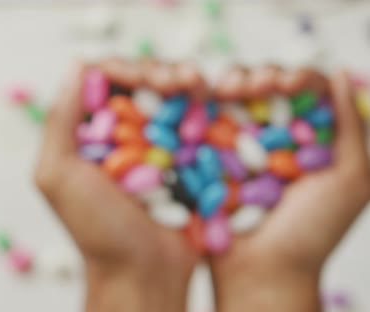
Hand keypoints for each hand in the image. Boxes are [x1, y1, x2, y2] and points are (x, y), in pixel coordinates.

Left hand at [34, 58, 206, 311]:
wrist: (144, 272)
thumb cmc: (96, 230)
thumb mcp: (58, 175)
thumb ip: (59, 121)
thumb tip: (77, 64)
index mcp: (89, 134)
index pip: (105, 81)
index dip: (124, 69)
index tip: (144, 77)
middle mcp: (123, 135)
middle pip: (142, 84)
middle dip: (160, 72)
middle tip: (180, 80)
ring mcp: (157, 146)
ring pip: (173, 97)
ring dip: (187, 82)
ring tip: (197, 85)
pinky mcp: (187, 158)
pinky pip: (199, 121)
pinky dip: (206, 106)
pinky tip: (213, 101)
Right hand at [210, 66, 369, 311]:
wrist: (262, 271)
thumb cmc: (313, 231)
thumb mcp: (350, 178)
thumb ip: (349, 127)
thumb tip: (342, 74)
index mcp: (307, 138)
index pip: (302, 90)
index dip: (295, 76)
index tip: (286, 83)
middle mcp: (271, 137)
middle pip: (262, 87)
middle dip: (258, 76)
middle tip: (255, 86)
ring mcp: (235, 146)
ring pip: (229, 99)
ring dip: (228, 84)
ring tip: (225, 92)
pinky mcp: (206, 157)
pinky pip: (201, 123)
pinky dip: (199, 105)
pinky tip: (200, 99)